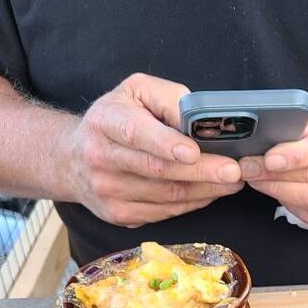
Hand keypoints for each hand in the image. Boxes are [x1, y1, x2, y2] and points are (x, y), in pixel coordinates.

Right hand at [64, 73, 243, 227]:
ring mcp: (109, 192)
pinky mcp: (119, 215)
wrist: (73, 158)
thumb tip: (197, 117)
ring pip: (166, 195)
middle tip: (234, 170)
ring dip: (206, 190)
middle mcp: (102, 158)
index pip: (136, 134)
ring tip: (233, 181)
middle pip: (158, 170)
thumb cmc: (115, 119)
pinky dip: (193, 202)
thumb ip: (168, 97)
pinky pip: (165, 212)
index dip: (166, 144)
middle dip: (202, 172)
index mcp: (106, 122)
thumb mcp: (135, 92)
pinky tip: (211, 192)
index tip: (193, 151)